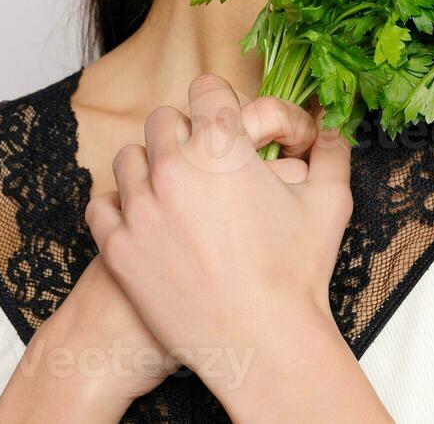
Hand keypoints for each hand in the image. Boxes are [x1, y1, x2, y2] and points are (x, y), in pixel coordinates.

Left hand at [0, 89, 327, 418]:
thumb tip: (330, 131)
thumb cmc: (298, 275)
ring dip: (150, 169)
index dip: (219, 102)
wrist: (263, 345)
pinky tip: (144, 220)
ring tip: (174, 194)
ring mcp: (140, 207)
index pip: (206, 88)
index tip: (225, 123)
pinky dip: (120, 208)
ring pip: (129, 159)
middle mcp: (174, 167)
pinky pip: (101, 205)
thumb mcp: (330, 204)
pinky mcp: (118, 247)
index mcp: (223, 146)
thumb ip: (332, 154)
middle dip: (184, 135)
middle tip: (205, 165)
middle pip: (163, 120)